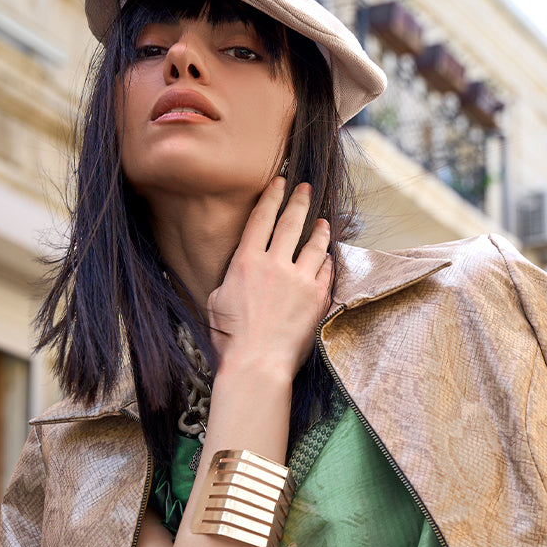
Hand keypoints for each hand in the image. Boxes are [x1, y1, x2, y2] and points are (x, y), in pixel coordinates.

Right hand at [207, 178, 332, 382]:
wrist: (257, 364)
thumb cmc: (232, 338)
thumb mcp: (218, 300)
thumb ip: (233, 277)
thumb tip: (243, 271)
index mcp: (246, 261)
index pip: (262, 218)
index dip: (272, 197)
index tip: (280, 182)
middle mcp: (275, 264)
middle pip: (291, 223)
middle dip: (299, 201)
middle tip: (305, 188)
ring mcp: (299, 281)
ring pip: (315, 245)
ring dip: (320, 230)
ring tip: (323, 221)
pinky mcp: (317, 298)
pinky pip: (326, 272)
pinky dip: (328, 261)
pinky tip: (329, 257)